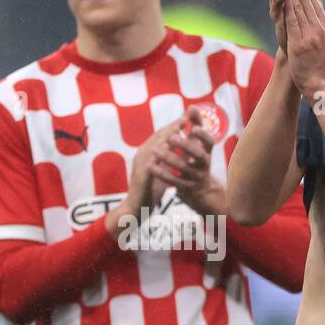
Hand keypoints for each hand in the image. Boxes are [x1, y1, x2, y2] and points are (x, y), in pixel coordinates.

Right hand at [106, 118, 181, 234]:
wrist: (136, 208)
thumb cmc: (150, 189)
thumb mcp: (162, 170)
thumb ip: (170, 158)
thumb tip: (182, 148)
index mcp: (147, 152)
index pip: (161, 135)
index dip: (174, 126)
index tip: (188, 118)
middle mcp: (142, 154)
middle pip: (158, 136)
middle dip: (173, 126)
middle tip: (186, 117)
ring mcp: (141, 164)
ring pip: (154, 146)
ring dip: (167, 136)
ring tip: (180, 128)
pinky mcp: (142, 176)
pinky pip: (152, 163)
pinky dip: (161, 154)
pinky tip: (170, 149)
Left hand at [150, 106, 225, 216]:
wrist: (200, 189)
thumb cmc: (196, 158)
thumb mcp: (198, 143)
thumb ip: (195, 124)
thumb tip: (192, 107)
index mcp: (207, 151)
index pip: (210, 141)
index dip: (203, 135)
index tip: (194, 128)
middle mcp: (204, 164)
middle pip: (198, 155)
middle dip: (186, 145)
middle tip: (172, 137)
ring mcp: (196, 176)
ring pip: (184, 168)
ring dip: (170, 158)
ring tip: (156, 151)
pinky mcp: (186, 187)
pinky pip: (174, 181)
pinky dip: (162, 173)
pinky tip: (151, 166)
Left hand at [278, 0, 324, 97]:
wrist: (318, 83)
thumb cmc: (316, 60)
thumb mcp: (319, 35)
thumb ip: (315, 25)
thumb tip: (315, 6)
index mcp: (324, 22)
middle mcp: (320, 25)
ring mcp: (312, 34)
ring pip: (300, 6)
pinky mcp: (302, 43)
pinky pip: (293, 21)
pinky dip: (287, 7)